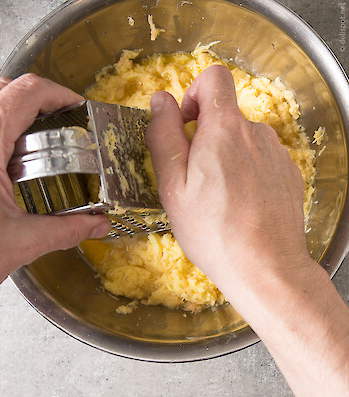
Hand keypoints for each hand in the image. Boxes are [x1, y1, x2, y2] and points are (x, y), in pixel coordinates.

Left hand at [0, 74, 109, 317]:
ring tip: (41, 144)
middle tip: (65, 125)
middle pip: (4, 89)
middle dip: (40, 102)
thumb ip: (69, 228)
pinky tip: (11, 161)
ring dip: (17, 115)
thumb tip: (98, 222)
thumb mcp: (21, 242)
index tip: (79, 108)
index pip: (27, 92)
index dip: (60, 95)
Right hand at [146, 65, 348, 396]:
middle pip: (225, 115)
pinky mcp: (288, 173)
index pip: (214, 78)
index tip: (185, 123)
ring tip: (217, 196)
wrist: (266, 268)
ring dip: (225, 156)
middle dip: (204, 136)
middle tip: (194, 178)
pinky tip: (240, 203)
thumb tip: (160, 101)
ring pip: (241, 139)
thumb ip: (164, 136)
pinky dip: (245, 171)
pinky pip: (259, 159)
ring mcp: (276, 153)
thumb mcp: (173, 185)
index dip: (194, 93)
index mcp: (224, 130)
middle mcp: (256, 133)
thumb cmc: (213, 231)